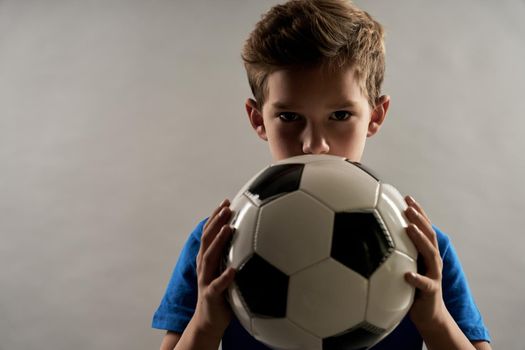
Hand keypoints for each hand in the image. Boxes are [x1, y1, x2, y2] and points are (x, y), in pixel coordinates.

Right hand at [193, 199, 235, 336]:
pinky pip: (218, 285)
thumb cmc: (222, 294)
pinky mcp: (211, 295)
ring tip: (228, 228)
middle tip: (227, 207)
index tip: (226, 201)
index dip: (215, 216)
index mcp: (208, 259)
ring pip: (209, 257)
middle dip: (216, 221)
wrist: (209, 321)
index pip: (209, 233)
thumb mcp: (228, 271)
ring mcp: (206, 280)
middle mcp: (205, 266)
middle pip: (207, 239)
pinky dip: (225, 276)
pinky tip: (234, 270)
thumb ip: (235, 257)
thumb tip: (255, 241)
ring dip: (219, 241)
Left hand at [403, 196, 446, 330]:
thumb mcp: (404, 267)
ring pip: (430, 254)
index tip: (406, 197)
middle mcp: (432, 261)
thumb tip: (371, 236)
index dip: (418, 212)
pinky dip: (416, 279)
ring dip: (420, 240)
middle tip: (408, 206)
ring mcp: (434, 275)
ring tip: (410, 228)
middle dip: (420, 219)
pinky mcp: (431, 292)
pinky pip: (425, 284)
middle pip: (429, 236)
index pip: (424, 228)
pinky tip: (407, 275)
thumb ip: (395, 252)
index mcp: (425, 253)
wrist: (429, 316)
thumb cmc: (412, 288)